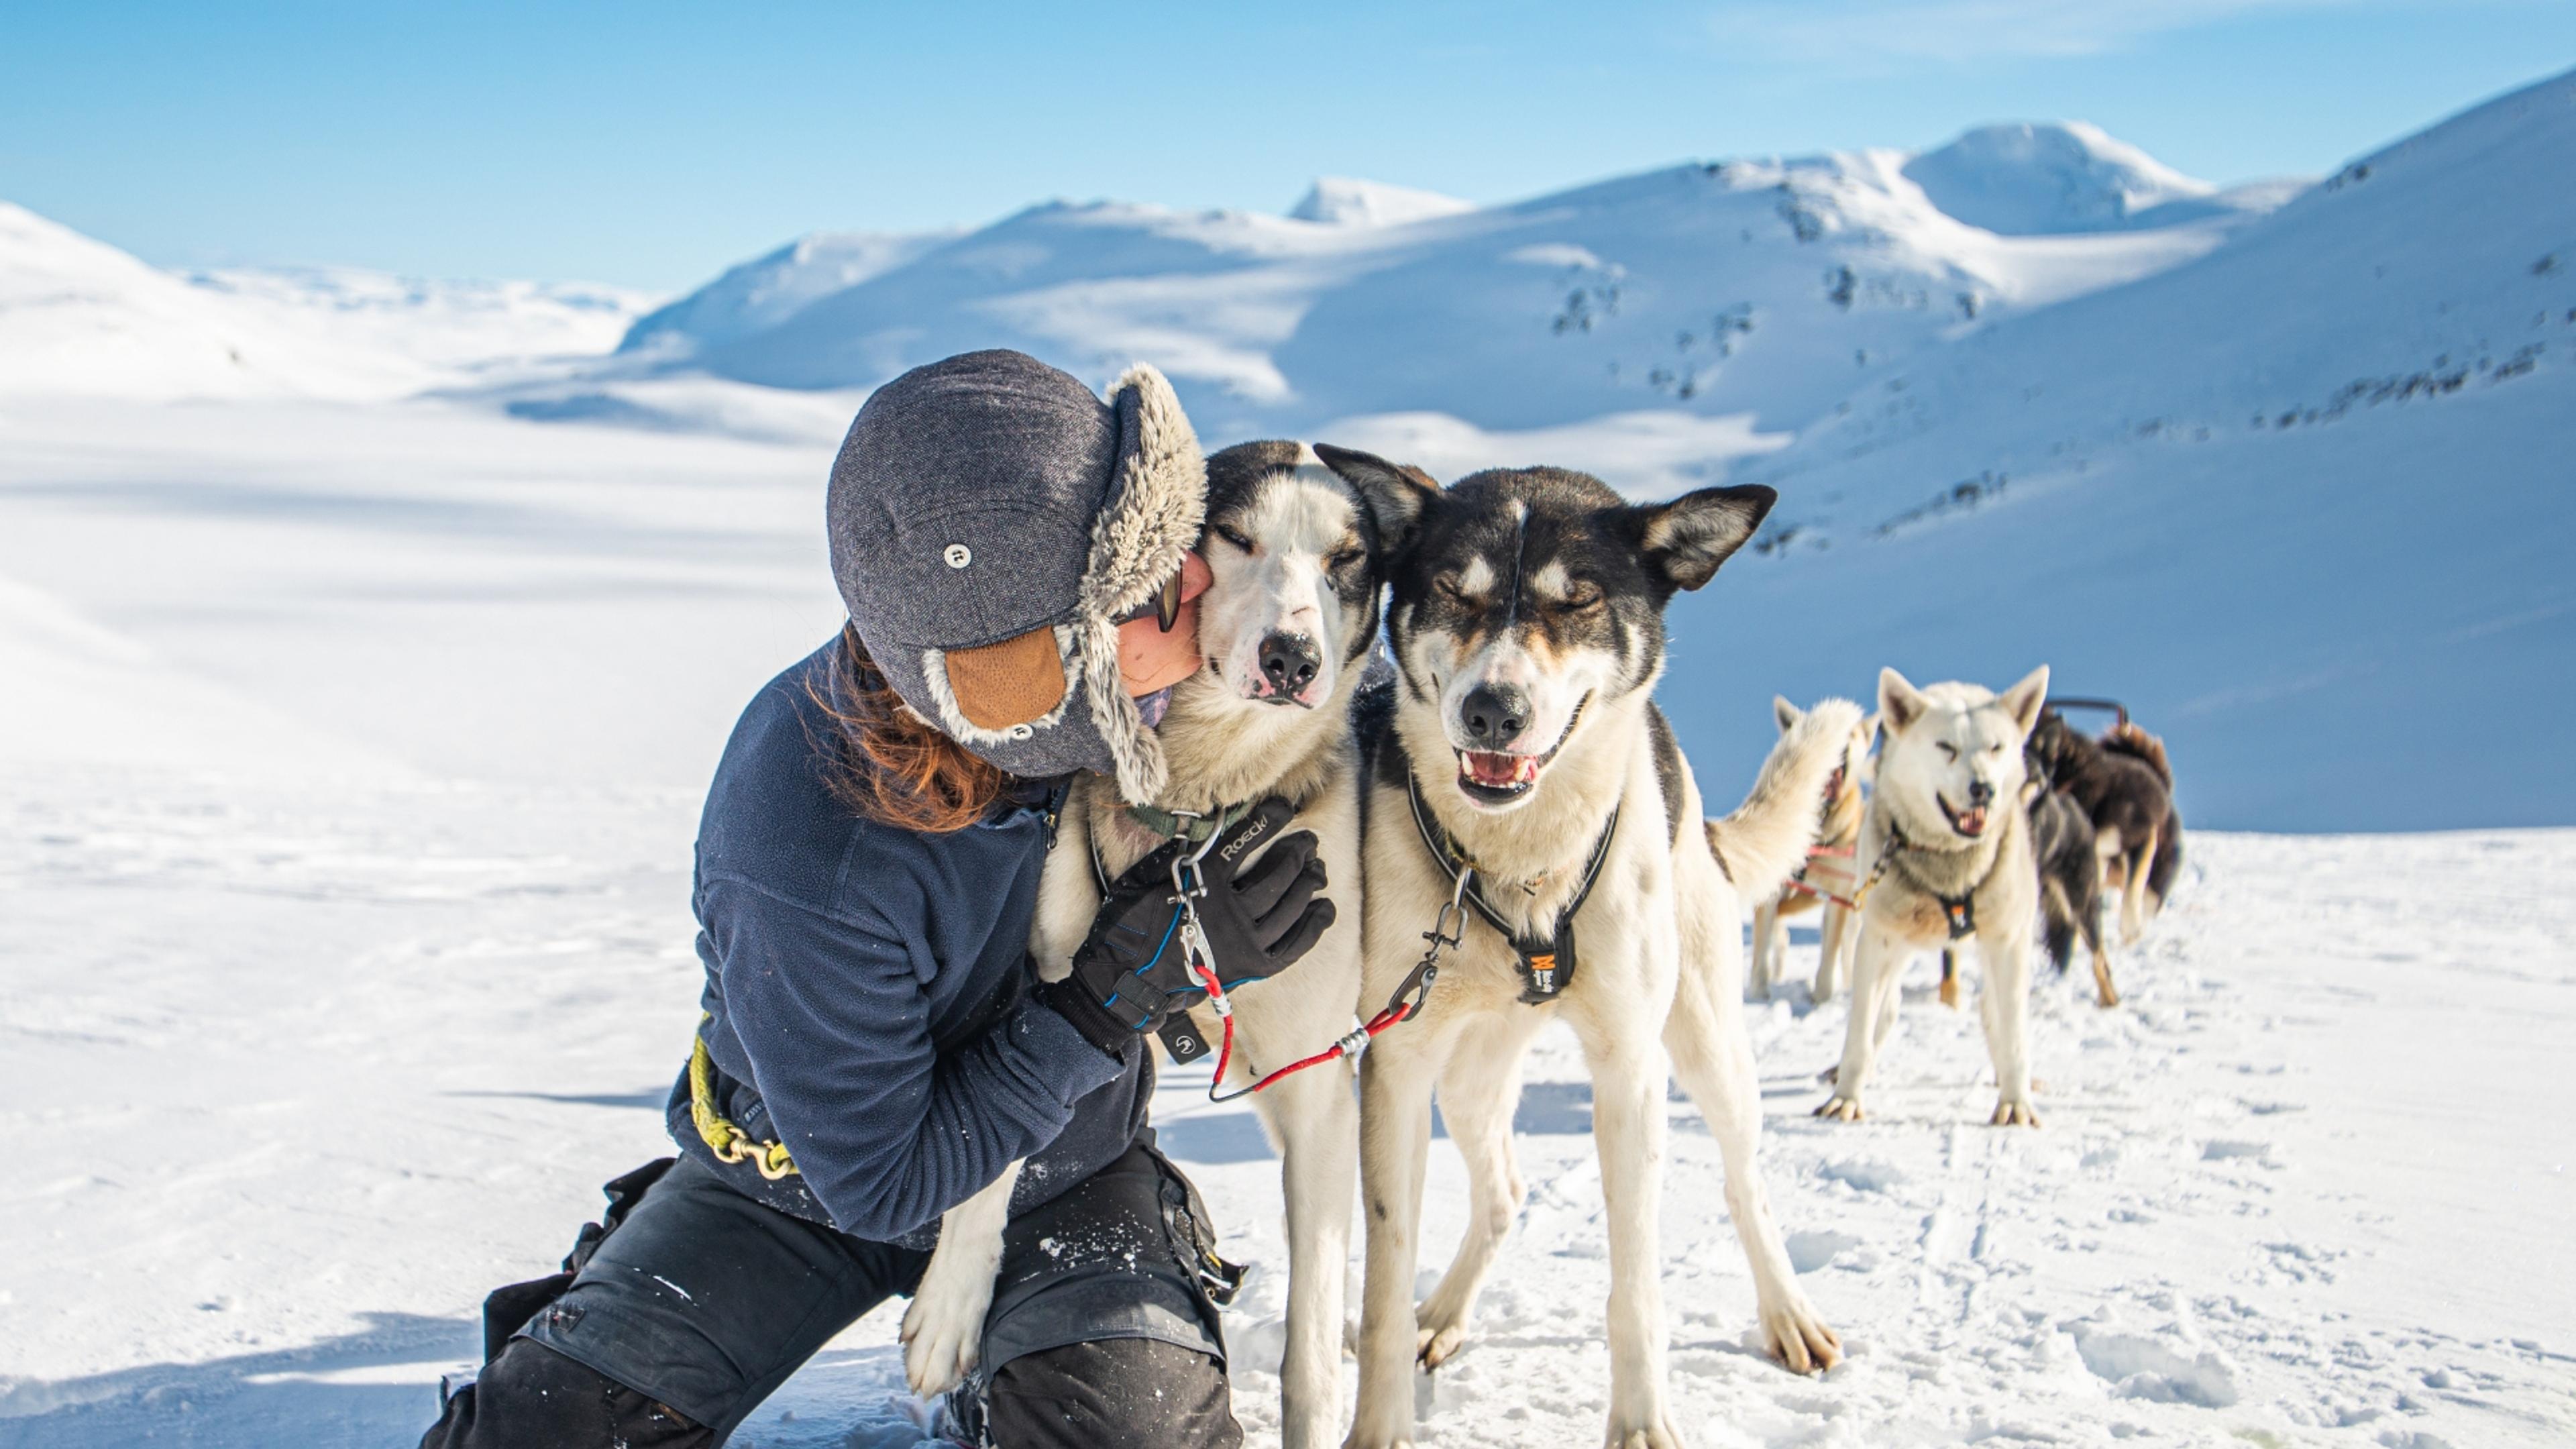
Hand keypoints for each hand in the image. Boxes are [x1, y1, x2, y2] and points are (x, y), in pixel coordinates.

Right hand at [1039, 797, 1334, 1054]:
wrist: (1127, 978)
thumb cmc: (1132, 923)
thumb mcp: (1145, 876)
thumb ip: (1180, 853)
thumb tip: (1208, 828)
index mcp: (1202, 882)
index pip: (1245, 842)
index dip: (1270, 821)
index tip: (1284, 808)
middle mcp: (1229, 911)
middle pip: (1279, 875)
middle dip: (1298, 853)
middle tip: (1307, 842)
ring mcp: (1244, 943)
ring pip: (1291, 907)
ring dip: (1309, 884)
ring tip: (1317, 871)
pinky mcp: (1251, 968)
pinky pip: (1294, 946)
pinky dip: (1313, 926)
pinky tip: (1323, 908)